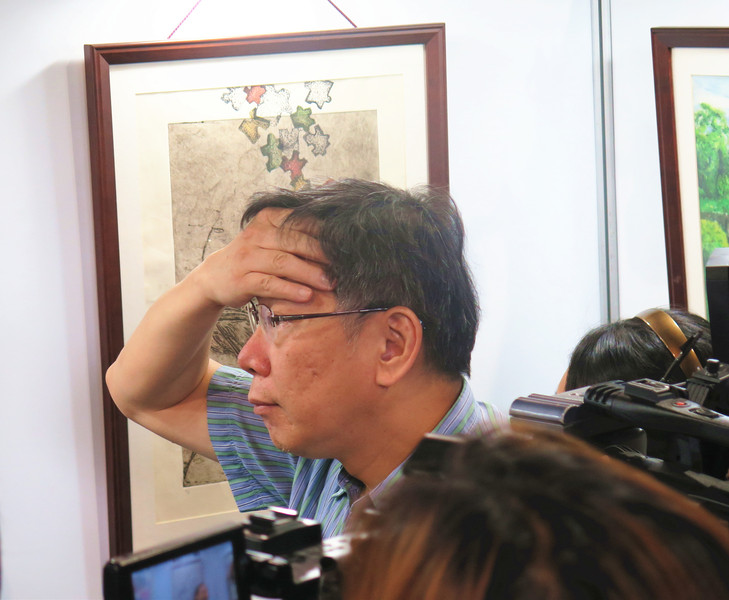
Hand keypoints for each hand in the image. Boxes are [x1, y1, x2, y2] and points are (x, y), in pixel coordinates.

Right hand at [190, 208, 332, 308]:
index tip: (344, 243)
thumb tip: (338, 238)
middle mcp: (256, 234)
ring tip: (329, 283)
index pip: (299, 221)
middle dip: (320, 254)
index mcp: (268, 219)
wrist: (215, 276)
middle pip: (293, 241)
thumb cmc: (254, 257)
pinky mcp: (242, 279)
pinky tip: (306, 296)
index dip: (323, 232)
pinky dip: (290, 289)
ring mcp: (247, 257)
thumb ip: (297, 235)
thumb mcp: (271, 239)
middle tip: (343, 265)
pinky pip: (270, 284)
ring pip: (283, 262)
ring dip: (309, 273)